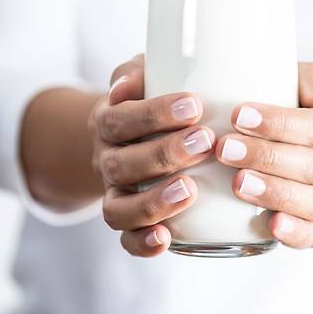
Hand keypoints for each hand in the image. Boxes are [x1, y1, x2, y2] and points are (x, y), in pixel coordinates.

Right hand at [88, 55, 214, 256]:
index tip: (195, 105)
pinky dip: (141, 242)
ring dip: (153, 201)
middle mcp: (107, 159)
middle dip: (164, 154)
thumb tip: (128, 84)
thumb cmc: (148, 101)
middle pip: (123, 163)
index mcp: (109, 122)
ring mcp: (114, 193)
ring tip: (190, 190)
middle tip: (205, 143)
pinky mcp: (127, 220)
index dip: (155, 114)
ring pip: (119, 207)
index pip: (122, 118)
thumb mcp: (143, 75)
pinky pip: (124, 239)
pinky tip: (165, 240)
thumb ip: (138, 71)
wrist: (124, 138)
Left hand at [216, 62, 312, 247]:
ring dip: (276, 193)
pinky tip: (272, 225)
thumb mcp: (299, 82)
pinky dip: (296, 233)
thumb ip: (312, 79)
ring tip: (238, 183)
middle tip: (225, 149)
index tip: (238, 115)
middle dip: (268, 157)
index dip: (281, 123)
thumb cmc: (292, 108)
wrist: (308, 151)